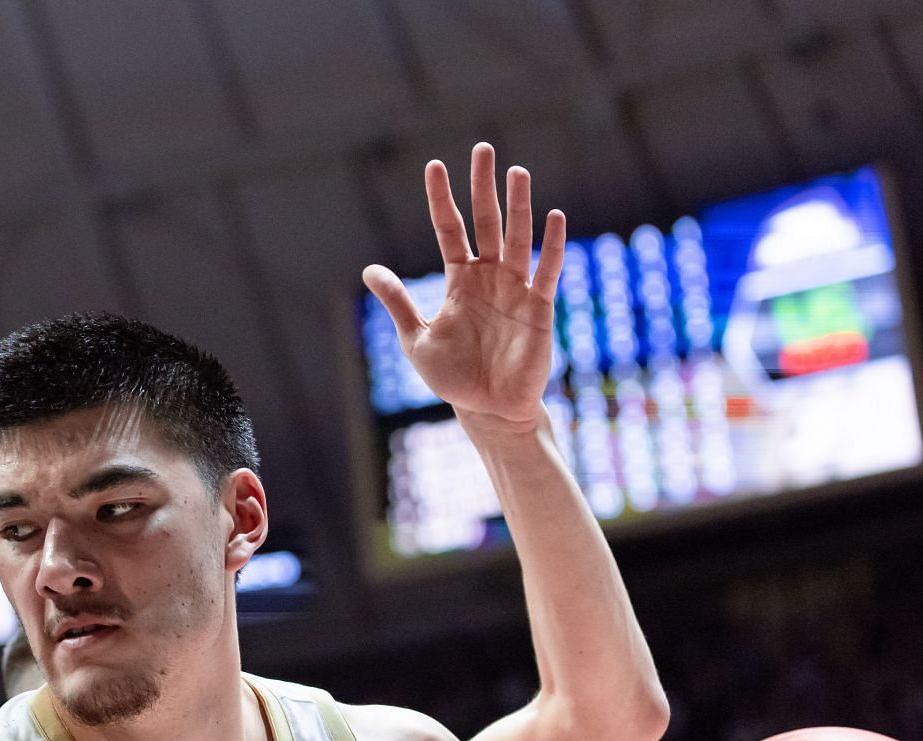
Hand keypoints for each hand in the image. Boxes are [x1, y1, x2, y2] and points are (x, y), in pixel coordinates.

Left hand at [362, 143, 564, 434]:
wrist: (489, 409)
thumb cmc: (453, 377)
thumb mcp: (417, 339)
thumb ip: (398, 302)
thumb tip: (369, 270)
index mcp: (459, 281)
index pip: (449, 230)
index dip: (441, 199)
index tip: (434, 166)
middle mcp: (489, 276)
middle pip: (485, 222)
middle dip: (483, 187)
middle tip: (483, 149)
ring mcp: (516, 289)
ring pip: (517, 238)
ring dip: (518, 206)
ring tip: (517, 172)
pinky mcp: (539, 307)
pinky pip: (546, 271)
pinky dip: (551, 246)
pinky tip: (553, 217)